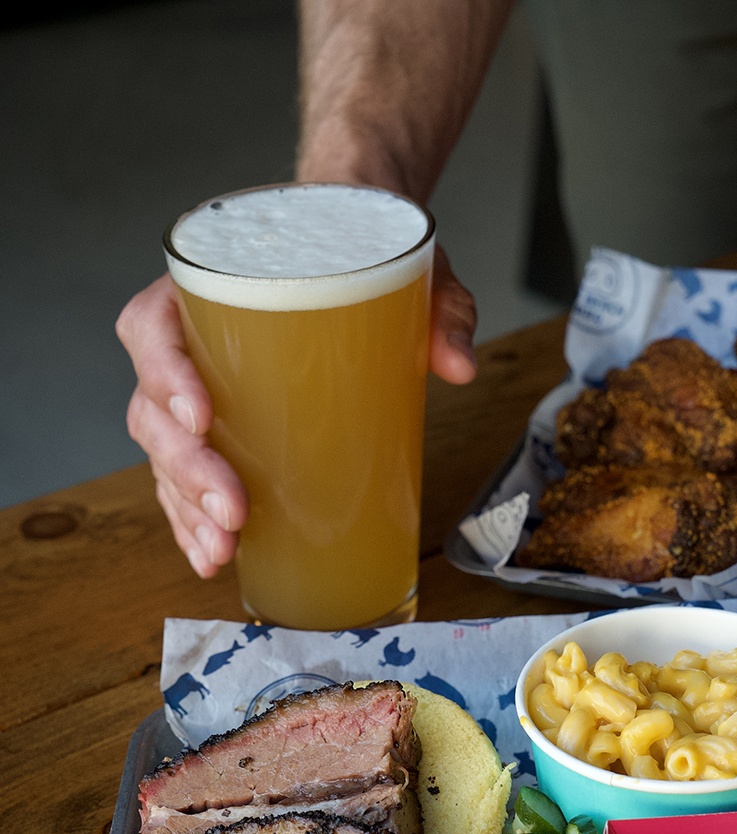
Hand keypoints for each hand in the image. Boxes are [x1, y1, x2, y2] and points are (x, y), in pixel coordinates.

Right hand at [116, 248, 476, 575]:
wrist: (351, 248)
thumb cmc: (356, 256)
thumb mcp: (403, 267)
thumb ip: (437, 307)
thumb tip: (458, 364)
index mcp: (203, 290)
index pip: (153, 329)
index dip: (166, 374)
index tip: (201, 416)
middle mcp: (185, 345)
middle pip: (153, 411)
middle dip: (188, 470)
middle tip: (233, 511)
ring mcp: (193, 396)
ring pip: (164, 456)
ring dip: (186, 509)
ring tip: (222, 550)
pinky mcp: (217, 436)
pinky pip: (184, 481)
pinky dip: (193, 521)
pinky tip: (214, 556)